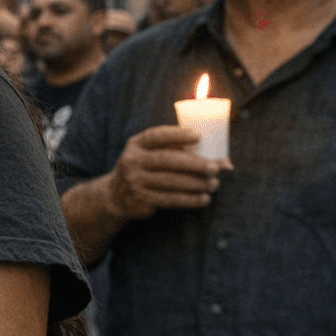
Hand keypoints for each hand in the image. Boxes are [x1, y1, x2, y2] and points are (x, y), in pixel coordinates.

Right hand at [106, 125, 230, 221]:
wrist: (116, 195)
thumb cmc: (145, 169)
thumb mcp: (150, 154)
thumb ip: (177, 150)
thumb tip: (220, 158)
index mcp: (136, 144)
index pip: (156, 136)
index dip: (177, 135)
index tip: (198, 136)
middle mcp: (132, 161)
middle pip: (166, 160)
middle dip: (194, 164)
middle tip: (215, 168)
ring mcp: (135, 181)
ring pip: (171, 182)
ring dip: (196, 184)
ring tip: (214, 184)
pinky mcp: (141, 200)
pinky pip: (170, 200)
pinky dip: (189, 200)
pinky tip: (204, 199)